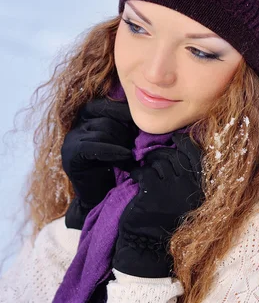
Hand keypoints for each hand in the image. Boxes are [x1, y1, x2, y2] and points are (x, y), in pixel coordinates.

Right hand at [61, 98, 138, 228]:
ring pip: (101, 131)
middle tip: (136, 145)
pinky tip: (125, 156)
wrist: (99, 197)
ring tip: (131, 155)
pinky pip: (93, 146)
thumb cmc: (115, 168)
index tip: (140, 122)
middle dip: (124, 131)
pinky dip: (112, 150)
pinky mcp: (71, 154)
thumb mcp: (122, 142)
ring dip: (121, 142)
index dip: (123, 111)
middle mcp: (77, 125)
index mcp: (88, 118)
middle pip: (105, 118)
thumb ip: (126, 127)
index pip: (105, 105)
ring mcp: (71, 139)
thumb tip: (143, 114)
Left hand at [112, 131, 203, 277]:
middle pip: (175, 156)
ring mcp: (172, 187)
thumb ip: (189, 181)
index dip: (186, 143)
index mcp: (201, 188)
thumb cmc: (168, 225)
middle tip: (152, 158)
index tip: (177, 137)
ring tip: (145, 171)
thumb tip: (180, 153)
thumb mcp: (187, 203)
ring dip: (149, 163)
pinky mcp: (153, 190)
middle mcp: (190, 185)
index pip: (197, 155)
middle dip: (162, 153)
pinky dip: (136, 172)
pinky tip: (134, 177)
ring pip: (159, 161)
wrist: (150, 248)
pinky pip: (144, 171)